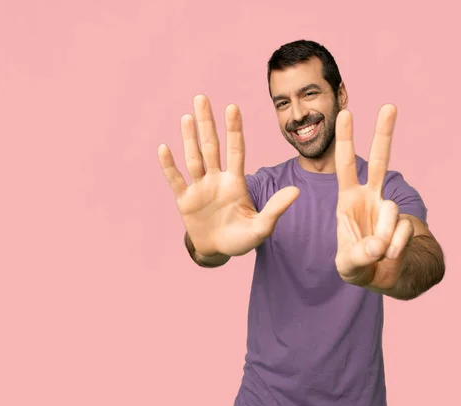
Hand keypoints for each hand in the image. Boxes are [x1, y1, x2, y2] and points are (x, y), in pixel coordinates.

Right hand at [158, 95, 299, 256]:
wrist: (219, 252)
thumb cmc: (242, 239)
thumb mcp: (262, 227)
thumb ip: (276, 208)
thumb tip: (296, 191)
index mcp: (236, 182)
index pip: (236, 150)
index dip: (234, 130)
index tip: (232, 107)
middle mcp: (216, 179)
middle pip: (211, 146)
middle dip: (207, 123)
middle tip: (201, 98)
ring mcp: (199, 187)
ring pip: (193, 157)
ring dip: (189, 138)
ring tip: (187, 116)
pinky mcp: (185, 200)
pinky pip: (176, 180)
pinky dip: (169, 166)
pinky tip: (164, 148)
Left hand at [334, 105, 413, 287]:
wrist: (379, 276)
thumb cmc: (355, 264)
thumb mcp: (348, 264)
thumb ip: (359, 255)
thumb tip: (379, 245)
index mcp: (348, 199)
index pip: (346, 165)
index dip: (345, 140)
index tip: (346, 113)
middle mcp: (370, 197)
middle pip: (380, 161)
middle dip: (384, 134)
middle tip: (389, 105)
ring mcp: (389, 209)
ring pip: (390, 210)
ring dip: (382, 236)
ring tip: (376, 252)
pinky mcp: (404, 222)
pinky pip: (402, 231)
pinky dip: (395, 248)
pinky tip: (389, 255)